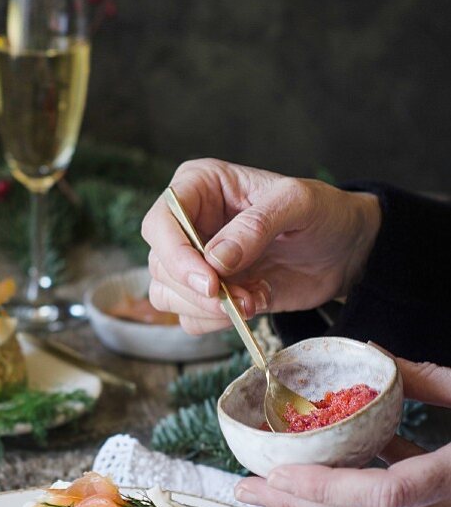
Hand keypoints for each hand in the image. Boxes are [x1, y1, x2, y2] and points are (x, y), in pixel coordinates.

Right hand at [141, 159, 380, 333]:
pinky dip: (219, 321)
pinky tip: (254, 303)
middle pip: (160, 264)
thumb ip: (256, 225)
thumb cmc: (322, 212)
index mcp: (199, 186)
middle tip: (240, 297)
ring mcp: (196, 261)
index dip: (176, 254)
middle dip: (197, 289)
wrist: (345, 250)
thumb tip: (215, 259)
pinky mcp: (210, 293)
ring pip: (167, 295)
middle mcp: (189, 223)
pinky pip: (191, 318)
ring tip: (251, 300)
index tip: (209, 281)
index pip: (160, 222)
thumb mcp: (298, 202)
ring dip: (207, 308)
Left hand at [234, 358, 450, 506]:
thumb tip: (373, 352)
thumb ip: (426, 379)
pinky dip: (355, 482)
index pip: (384, 494)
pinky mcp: (446, 504)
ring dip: (319, 497)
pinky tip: (324, 461)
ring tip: (269, 480)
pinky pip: (392, 499)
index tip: (279, 474)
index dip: (327, 487)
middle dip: (300, 502)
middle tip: (248, 487)